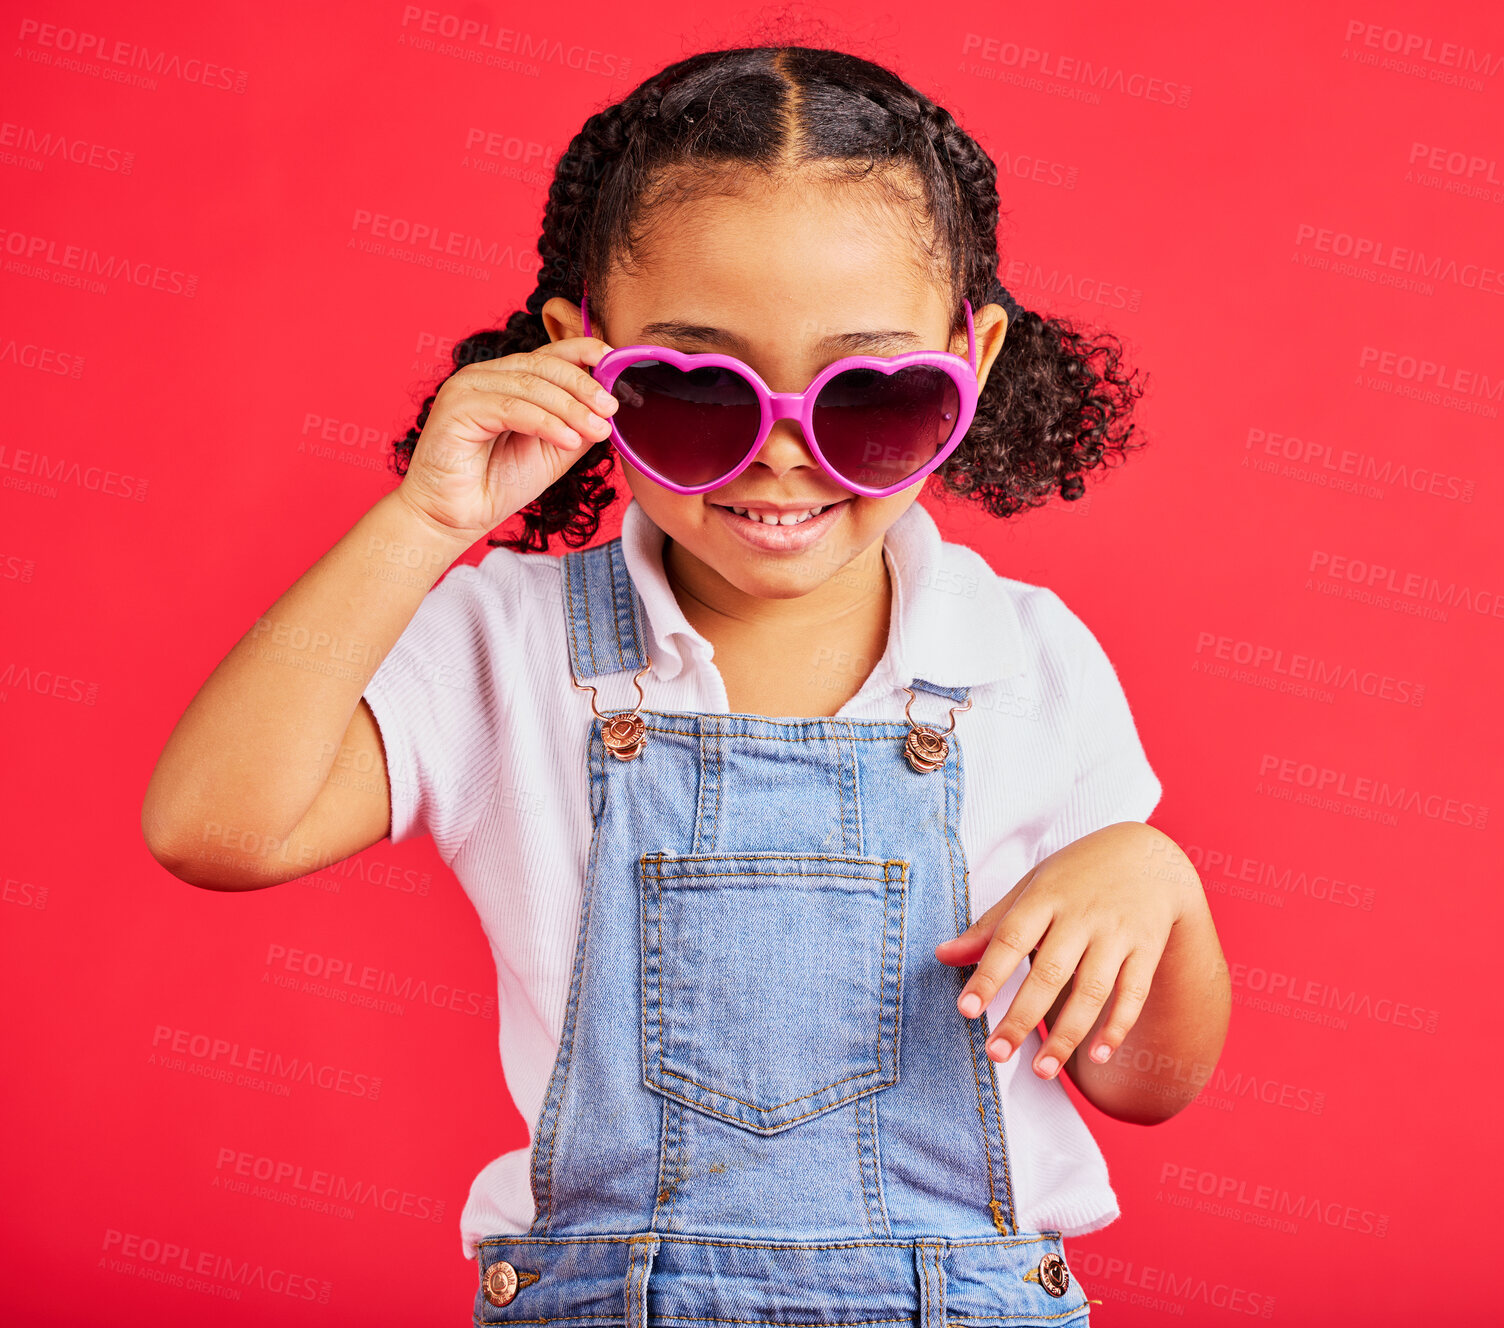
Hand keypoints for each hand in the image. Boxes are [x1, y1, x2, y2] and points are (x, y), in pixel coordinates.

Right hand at [396, 335, 618, 544]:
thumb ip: (577, 426)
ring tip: (597, 430)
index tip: (614, 363)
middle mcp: (486, 376)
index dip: (583, 352)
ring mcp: (468, 387)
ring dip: (570, 408)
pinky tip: (568, 439)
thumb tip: (609, 408)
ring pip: (530, 386)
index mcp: (508, 379)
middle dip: (583, 386)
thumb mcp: (553, 452)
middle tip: (611, 408)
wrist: (456, 517)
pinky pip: (511, 408)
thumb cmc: (498, 483)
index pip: (550, 355)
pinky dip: (545, 423)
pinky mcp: (456, 407)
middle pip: (544, 366)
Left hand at [934, 823, 1198, 1079]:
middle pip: (1049, 972)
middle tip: (996, 1054)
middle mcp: (1081, 915)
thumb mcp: (1031, 888)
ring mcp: (1117, 933)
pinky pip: (1134, 994)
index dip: (988, 975)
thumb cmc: (1074, 877)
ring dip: (1068, 1035)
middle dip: (1021, 1016)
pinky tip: (1097, 1055)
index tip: (966, 1010)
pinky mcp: (1147, 948)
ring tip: (1042, 1072)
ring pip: (1092, 990)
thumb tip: (942, 956)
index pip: (1010, 937)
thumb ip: (990, 926)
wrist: (1147, 856)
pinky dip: (1117, 1026)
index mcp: (1045, 896)